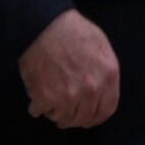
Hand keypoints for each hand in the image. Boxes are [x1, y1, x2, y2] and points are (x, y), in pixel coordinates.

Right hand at [18, 9, 119, 128]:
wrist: (45, 26)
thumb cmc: (74, 30)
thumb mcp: (101, 46)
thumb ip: (104, 71)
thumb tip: (100, 88)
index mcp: (108, 76)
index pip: (106, 110)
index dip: (96, 117)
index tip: (88, 118)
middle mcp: (91, 90)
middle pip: (84, 118)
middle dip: (75, 119)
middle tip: (66, 114)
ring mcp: (68, 96)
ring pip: (63, 118)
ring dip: (56, 114)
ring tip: (51, 105)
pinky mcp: (45, 98)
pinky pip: (40, 112)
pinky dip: (37, 108)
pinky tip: (36, 100)